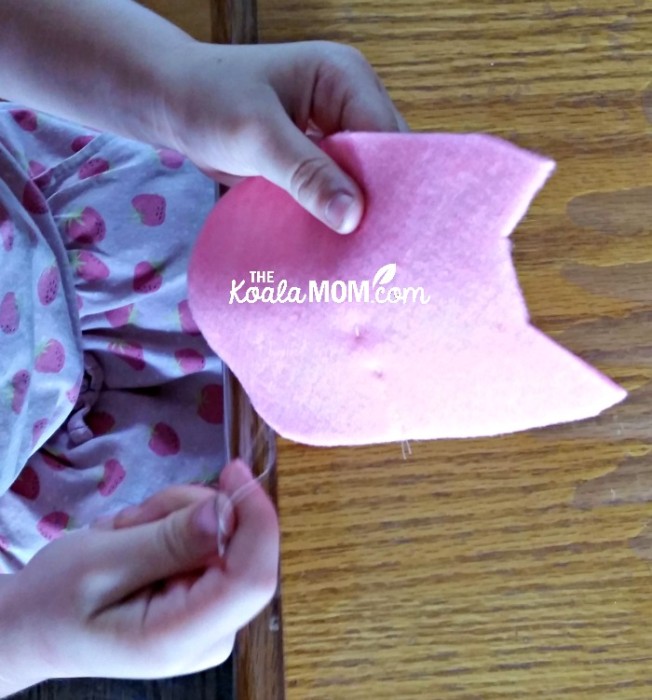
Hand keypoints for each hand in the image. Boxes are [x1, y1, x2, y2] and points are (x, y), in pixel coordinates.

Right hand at [0, 459, 277, 684]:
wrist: (34, 624)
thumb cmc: (53, 600)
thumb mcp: (99, 563)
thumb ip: (166, 541)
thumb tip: (224, 512)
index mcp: (180, 638)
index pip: (252, 579)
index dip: (255, 520)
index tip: (233, 470)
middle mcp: (210, 634)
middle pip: (236, 547)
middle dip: (190, 514)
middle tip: (134, 519)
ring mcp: (211, 617)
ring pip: (224, 536)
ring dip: (177, 517)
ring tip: (128, 533)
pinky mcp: (206, 597)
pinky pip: (212, 542)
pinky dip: (177, 526)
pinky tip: (139, 539)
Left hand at [162, 41, 407, 232]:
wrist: (171, 104)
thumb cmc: (208, 101)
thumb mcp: (257, 135)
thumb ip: (306, 174)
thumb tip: (353, 217)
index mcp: (345, 78)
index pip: (386, 135)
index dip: (393, 184)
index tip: (393, 232)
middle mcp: (348, 103)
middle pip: (381, 160)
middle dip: (379, 203)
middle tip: (383, 253)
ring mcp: (333, 131)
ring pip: (361, 179)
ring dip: (358, 213)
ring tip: (366, 256)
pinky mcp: (316, 156)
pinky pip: (336, 188)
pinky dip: (336, 213)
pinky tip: (339, 243)